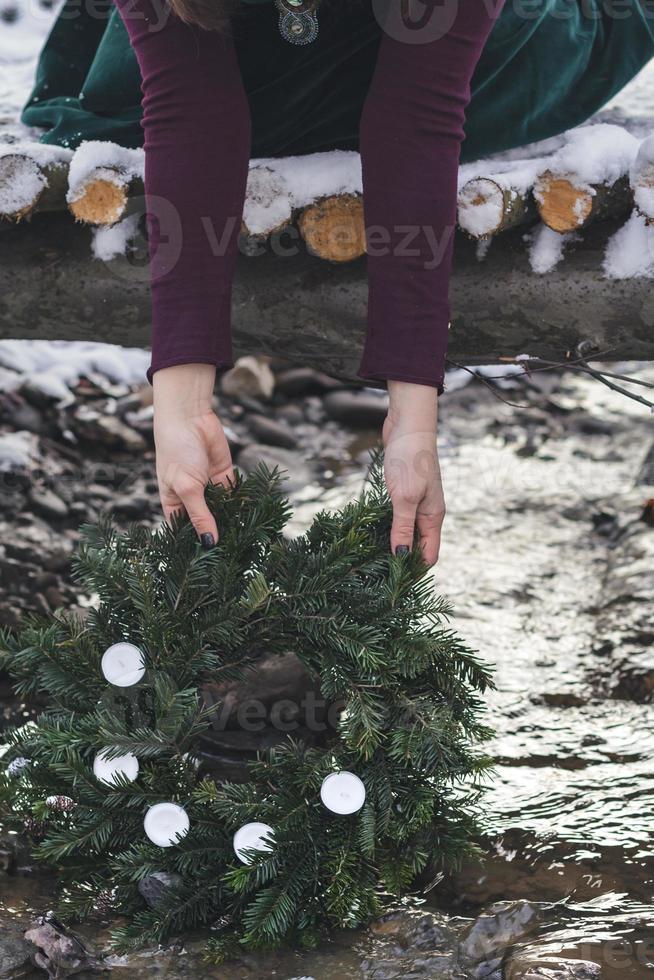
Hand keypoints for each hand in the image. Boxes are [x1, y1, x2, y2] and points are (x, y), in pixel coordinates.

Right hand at [152, 364, 234, 546]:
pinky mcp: (225, 477)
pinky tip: (253, 519)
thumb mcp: (187, 486)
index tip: (210, 564)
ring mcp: (209, 488)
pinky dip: (242, 505)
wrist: (190, 417)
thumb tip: (209, 542)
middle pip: (207, 523)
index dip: (196, 545)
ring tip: (246, 542)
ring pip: (223, 511)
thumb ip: (200, 514)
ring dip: (232, 522)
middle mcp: (192, 499)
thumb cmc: (177, 451)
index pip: (185, 531)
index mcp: (175, 505)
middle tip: (234, 557)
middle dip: (218, 535)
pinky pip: (235, 496)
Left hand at [382, 380, 444, 566]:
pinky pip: (397, 518)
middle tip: (378, 576)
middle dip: (402, 561)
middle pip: (418, 547)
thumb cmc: (409, 458)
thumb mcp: (404, 496)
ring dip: (392, 545)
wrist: (408, 423)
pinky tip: (371, 533)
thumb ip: (402, 528)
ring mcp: (416, 502)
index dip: (415, 571)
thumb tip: (400, 558)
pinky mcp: (404, 492)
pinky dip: (387, 528)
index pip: (429, 555)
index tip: (394, 584)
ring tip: (371, 559)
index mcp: (433, 517)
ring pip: (406, 533)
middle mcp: (427, 513)